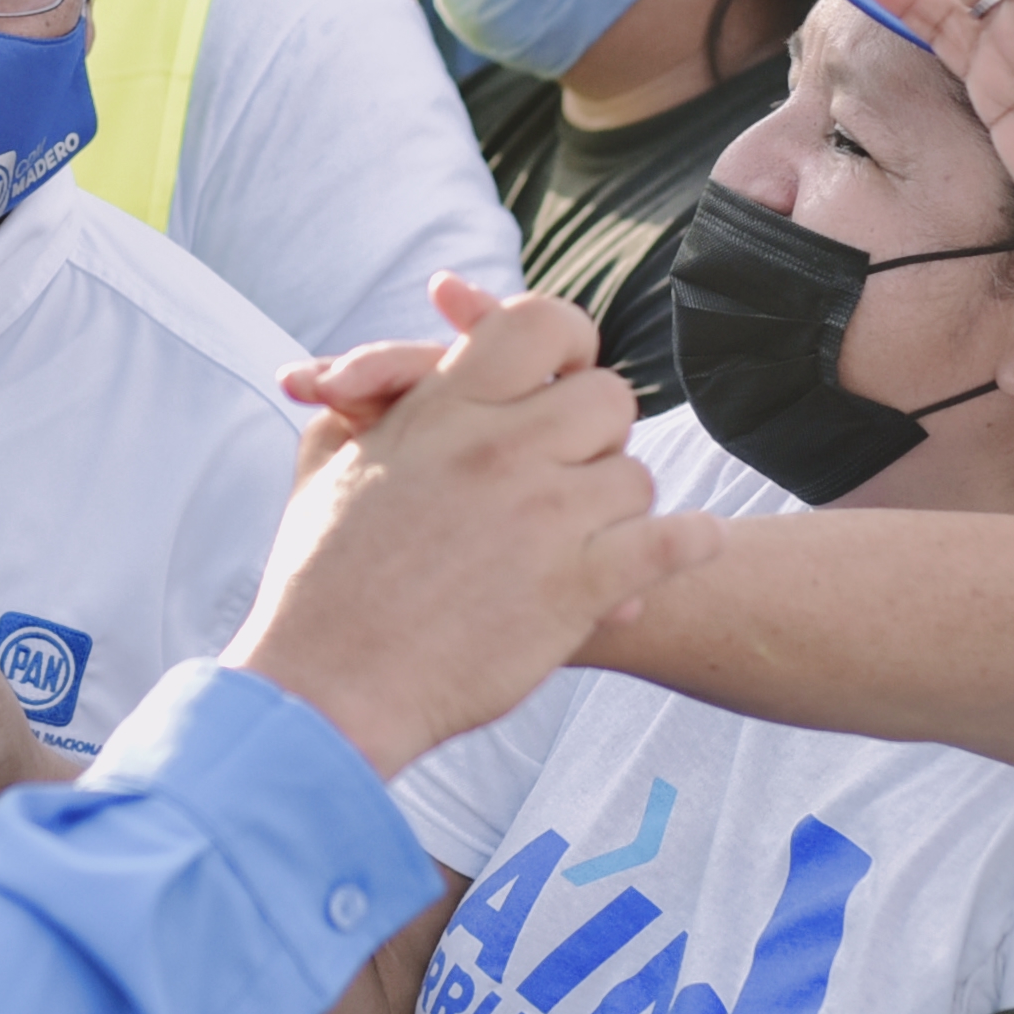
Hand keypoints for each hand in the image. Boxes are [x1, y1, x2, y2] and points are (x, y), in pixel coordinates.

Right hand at [228, 281, 719, 778]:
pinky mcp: (575, 588)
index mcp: (443, 411)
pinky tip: (696, 543)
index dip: (565, 346)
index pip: (541, 324)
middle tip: (572, 471)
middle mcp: (499, 450)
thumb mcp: (327, 466)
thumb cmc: (317, 583)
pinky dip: (692, 542)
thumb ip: (366, 402)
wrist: (325, 688)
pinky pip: (671, 543)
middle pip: (608, 399)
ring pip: (635, 476)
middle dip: (596, 435)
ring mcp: (543, 517)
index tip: (558, 381)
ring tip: (590, 537)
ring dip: (619, 505)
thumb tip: (392, 378)